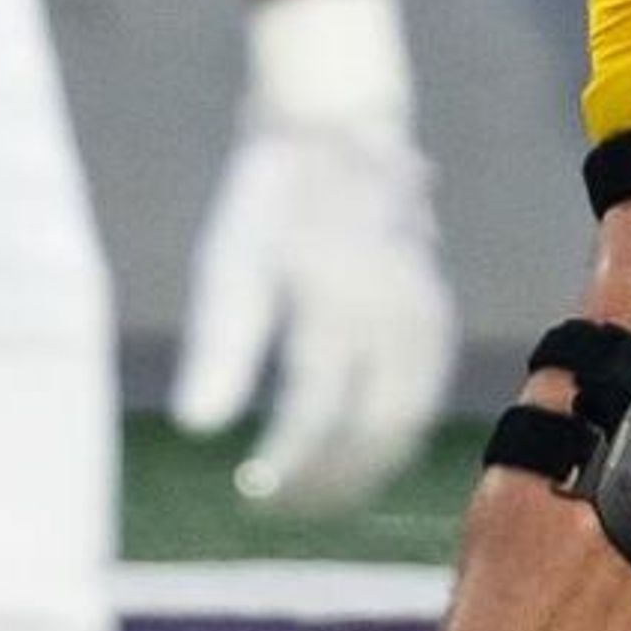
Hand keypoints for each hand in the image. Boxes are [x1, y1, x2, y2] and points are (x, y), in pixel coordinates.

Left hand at [172, 0, 453, 511]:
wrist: (339, 125)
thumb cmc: (273, 195)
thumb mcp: (231, 257)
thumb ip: (222, 344)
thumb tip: (196, 427)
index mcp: (336, 299)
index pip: (315, 411)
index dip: (288, 464)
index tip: (252, 491)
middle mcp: (389, 313)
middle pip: (373, 429)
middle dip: (330, 480)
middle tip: (284, 505)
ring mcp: (421, 313)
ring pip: (408, 417)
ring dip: (368, 465)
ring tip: (321, 491)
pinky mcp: (435, 311)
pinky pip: (427, 391)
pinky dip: (399, 431)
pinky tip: (365, 447)